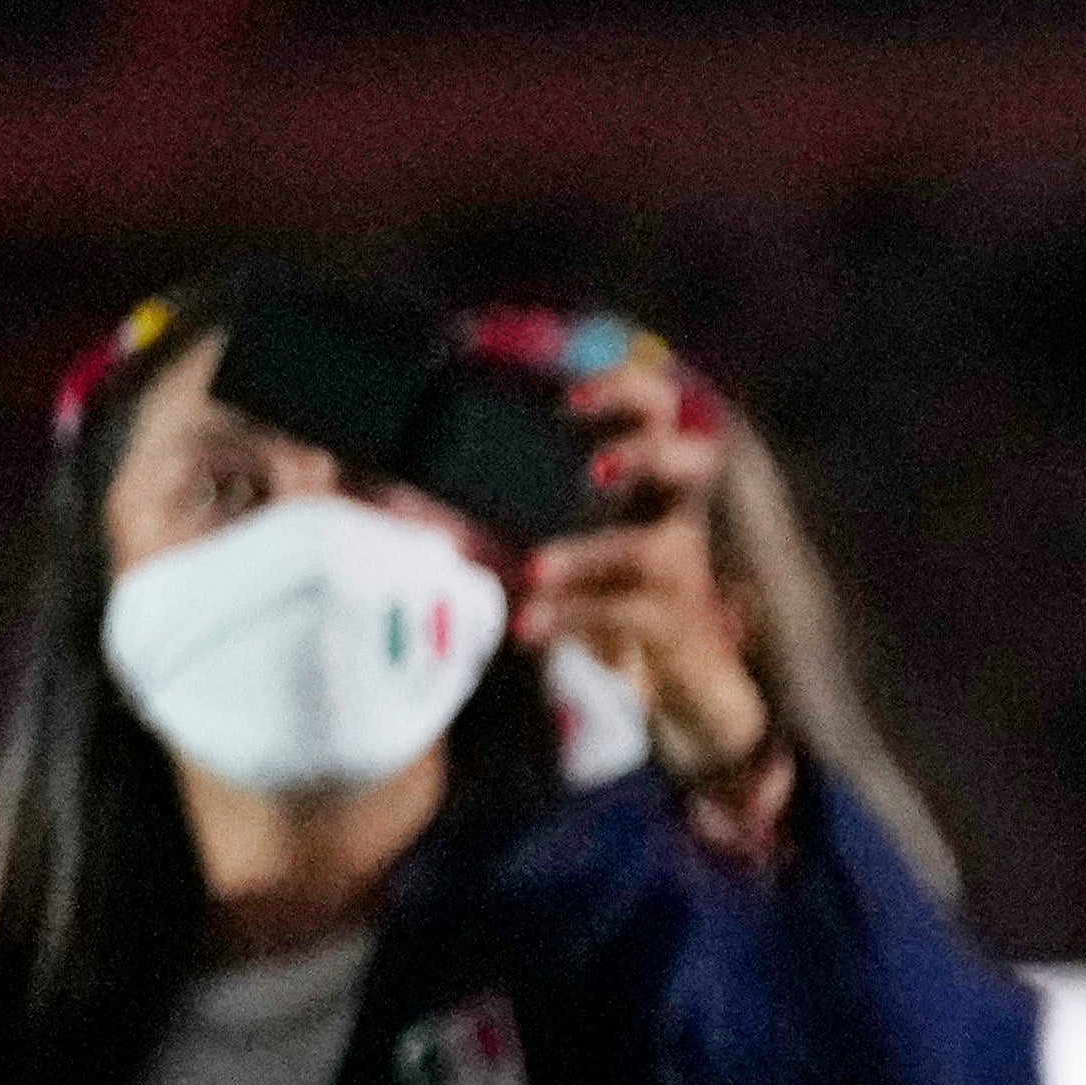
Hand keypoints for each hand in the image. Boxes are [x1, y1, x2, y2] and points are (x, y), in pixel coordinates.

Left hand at [519, 432, 782, 839]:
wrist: (688, 692)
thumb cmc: (611, 607)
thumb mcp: (552, 554)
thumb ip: (482, 527)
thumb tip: (390, 500)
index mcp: (647, 488)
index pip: (659, 413)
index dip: (625, 392)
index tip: (566, 398)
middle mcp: (675, 522)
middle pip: (696, 460)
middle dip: (647, 451)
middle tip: (591, 469)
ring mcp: (682, 577)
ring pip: (654, 550)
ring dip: (591, 555)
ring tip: (535, 571)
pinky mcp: (674, 629)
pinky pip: (627, 616)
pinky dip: (575, 617)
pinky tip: (529, 626)